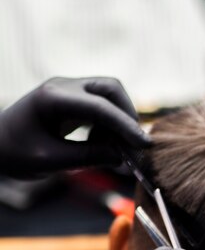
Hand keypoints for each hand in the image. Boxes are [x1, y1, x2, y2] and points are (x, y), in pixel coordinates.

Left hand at [0, 77, 151, 176]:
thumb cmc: (14, 154)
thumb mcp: (50, 162)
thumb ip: (87, 157)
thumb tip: (121, 157)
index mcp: (52, 98)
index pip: (99, 107)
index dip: (125, 126)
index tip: (144, 145)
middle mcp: (63, 87)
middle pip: (110, 88)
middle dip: (127, 115)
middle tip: (134, 146)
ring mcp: (68, 90)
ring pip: (109, 95)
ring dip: (119, 121)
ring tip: (114, 151)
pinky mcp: (72, 100)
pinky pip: (101, 105)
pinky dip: (109, 124)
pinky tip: (102, 144)